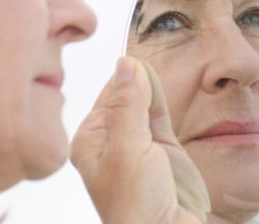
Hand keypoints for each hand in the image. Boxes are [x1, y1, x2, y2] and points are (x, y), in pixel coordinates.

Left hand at [71, 57, 209, 223]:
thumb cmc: (135, 205)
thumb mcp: (128, 149)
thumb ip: (129, 106)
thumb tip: (126, 66)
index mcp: (91, 139)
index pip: (108, 93)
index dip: (126, 74)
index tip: (140, 58)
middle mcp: (112, 139)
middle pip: (127, 95)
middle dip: (140, 79)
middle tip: (155, 54)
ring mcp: (138, 144)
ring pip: (145, 103)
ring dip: (153, 87)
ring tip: (161, 65)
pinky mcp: (162, 150)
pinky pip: (161, 116)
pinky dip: (165, 100)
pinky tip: (167, 85)